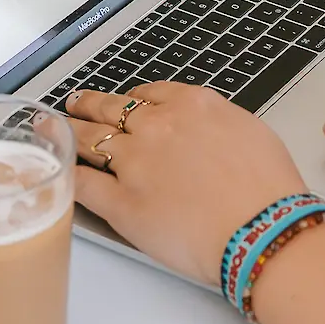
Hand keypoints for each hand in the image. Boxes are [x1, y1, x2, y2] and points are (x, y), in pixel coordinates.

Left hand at [63, 83, 306, 285]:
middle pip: (111, 110)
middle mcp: (158, 127)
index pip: (149, 93)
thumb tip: (204, 131)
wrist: (262, 229)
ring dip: (70, 131)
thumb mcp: (250, 132)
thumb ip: (216, 124)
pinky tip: (57, 172)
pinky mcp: (121, 203)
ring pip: (90, 140)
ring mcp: (134, 164)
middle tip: (76, 104)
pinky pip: (83, 185)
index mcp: (192, 105)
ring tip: (56, 128)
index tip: (124, 104)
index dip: (131, 99)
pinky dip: (66, 176)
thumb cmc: (268, 189)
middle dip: (89, 105)